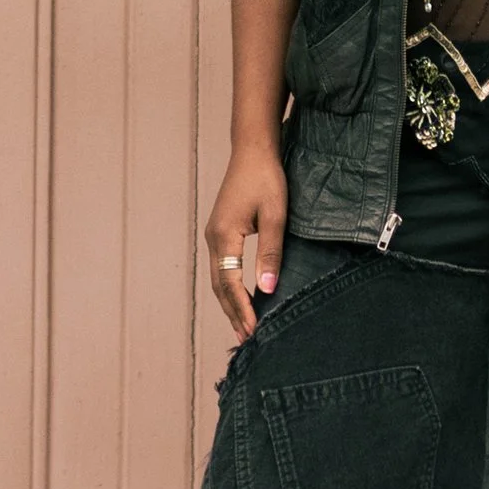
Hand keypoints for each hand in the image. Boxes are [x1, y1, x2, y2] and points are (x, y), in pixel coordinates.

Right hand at [204, 144, 286, 343]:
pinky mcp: (220, 231)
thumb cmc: (266, 178)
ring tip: (242, 326)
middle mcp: (213, 238)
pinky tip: (240, 297)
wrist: (252, 150)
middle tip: (247, 338)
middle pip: (220, 285)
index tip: (253, 330)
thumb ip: (270, 252)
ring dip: (230, 303)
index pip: (230, 283)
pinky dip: (229, 287)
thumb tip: (267, 288)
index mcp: (224, 235)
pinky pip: (222, 267)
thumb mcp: (275, 215)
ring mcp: (214, 235)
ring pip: (219, 278)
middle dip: (233, 313)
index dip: (242, 309)